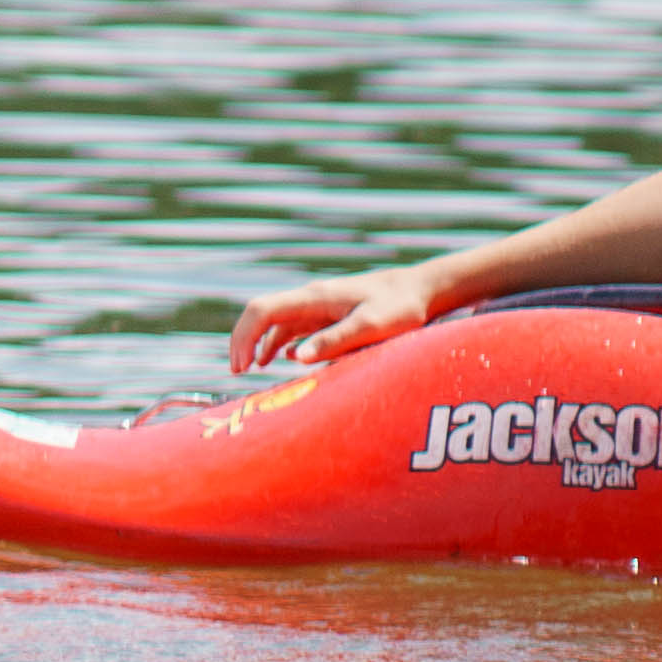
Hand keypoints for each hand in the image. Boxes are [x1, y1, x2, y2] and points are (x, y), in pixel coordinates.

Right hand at [233, 264, 448, 370]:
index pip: (262, 311)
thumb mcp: (370, 327)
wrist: (423, 290)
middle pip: (262, 315)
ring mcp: (319, 306)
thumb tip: (295, 359)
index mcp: (314, 298)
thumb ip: (334, 341)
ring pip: (277, 322)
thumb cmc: (401, 308)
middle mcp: (311, 299)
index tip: (241, 366)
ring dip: (261, 343)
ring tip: (253, 369)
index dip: (243, 336)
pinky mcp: (330, 314)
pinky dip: (282, 343)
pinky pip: (296, 327)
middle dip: (244, 340)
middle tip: (238, 371)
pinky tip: (283, 360)